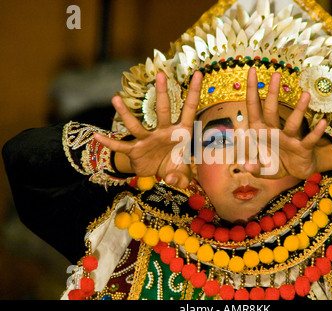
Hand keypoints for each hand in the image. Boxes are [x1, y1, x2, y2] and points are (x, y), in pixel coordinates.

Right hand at [94, 71, 202, 188]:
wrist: (157, 173)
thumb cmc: (173, 167)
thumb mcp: (183, 175)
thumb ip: (182, 179)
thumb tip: (171, 180)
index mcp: (181, 133)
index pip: (189, 109)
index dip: (194, 92)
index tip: (198, 73)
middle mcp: (164, 131)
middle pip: (163, 110)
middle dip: (162, 93)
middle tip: (161, 74)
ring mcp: (148, 139)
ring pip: (136, 125)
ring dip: (125, 113)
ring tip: (114, 98)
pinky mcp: (135, 150)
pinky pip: (120, 146)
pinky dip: (109, 143)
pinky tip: (97, 137)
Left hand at [245, 67, 331, 179]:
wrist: (295, 171)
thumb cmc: (275, 163)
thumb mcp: (262, 168)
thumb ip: (254, 167)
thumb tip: (245, 166)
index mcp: (260, 132)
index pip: (253, 108)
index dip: (251, 90)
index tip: (251, 70)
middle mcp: (274, 132)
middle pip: (271, 110)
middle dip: (272, 92)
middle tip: (276, 74)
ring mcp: (290, 139)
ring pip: (293, 122)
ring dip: (299, 109)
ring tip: (306, 95)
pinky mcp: (303, 148)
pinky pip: (309, 139)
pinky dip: (315, 132)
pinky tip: (322, 122)